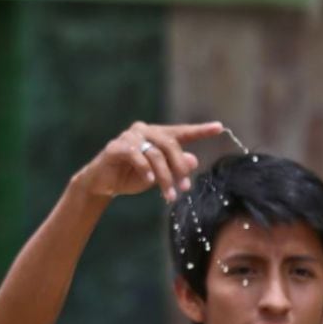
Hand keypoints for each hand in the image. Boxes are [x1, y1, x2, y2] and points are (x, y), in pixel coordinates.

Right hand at [71, 121, 222, 202]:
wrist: (103, 185)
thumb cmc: (132, 177)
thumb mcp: (158, 175)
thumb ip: (174, 168)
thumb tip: (193, 160)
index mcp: (157, 135)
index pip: (182, 132)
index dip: (200, 130)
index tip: (219, 128)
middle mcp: (144, 131)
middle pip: (170, 144)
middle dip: (179, 167)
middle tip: (185, 187)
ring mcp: (129, 137)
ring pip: (155, 153)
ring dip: (164, 176)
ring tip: (169, 195)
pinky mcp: (115, 147)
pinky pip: (134, 154)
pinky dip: (144, 168)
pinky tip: (148, 180)